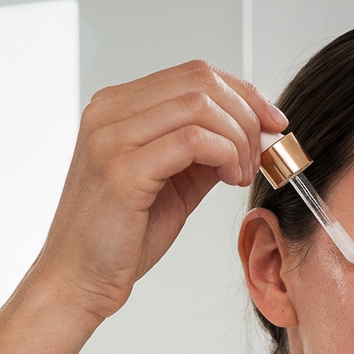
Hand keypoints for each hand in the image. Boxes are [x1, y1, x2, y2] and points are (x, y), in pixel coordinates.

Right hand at [34, 60, 285, 318]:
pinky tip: (230, 179)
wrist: (80, 280)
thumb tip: (248, 137)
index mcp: (118, 107)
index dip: (244, 94)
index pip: (194, 74)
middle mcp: (109, 111)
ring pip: (200, 105)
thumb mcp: (173, 185)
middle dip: (247, 115)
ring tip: (242, 174)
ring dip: (239, 138)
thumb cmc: (121, 239)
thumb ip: (203, 155)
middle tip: (262, 154)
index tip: (274, 123)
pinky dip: (225, 155)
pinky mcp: (123, 169)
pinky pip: (193, 140)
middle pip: (201, 81)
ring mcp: (112, 137)